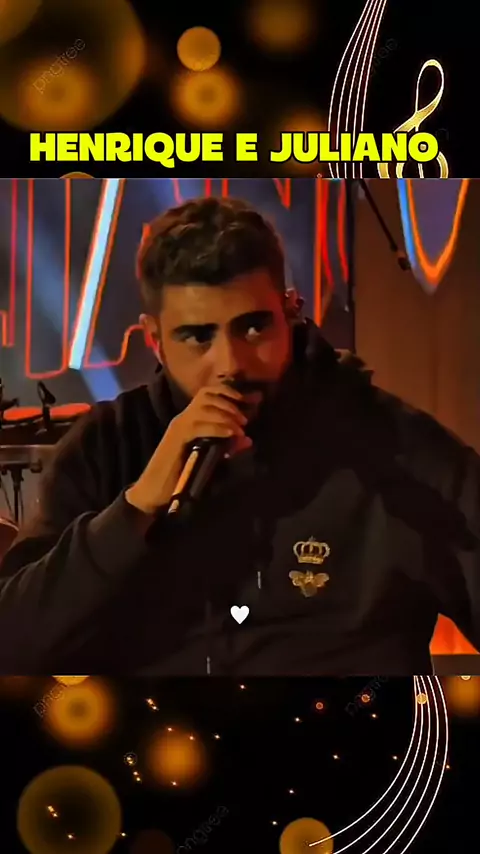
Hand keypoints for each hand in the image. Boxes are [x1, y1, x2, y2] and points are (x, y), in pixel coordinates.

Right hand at [125, 384, 251, 514]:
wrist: (153, 490)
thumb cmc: (181, 476)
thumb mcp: (210, 458)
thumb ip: (227, 449)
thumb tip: (247, 440)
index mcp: (190, 419)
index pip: (208, 393)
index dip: (229, 392)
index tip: (249, 400)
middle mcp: (183, 418)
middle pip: (207, 395)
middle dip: (230, 402)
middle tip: (244, 420)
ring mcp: (178, 427)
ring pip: (203, 407)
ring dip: (225, 415)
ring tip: (238, 428)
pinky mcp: (176, 439)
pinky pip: (198, 426)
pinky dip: (216, 428)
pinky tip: (229, 434)